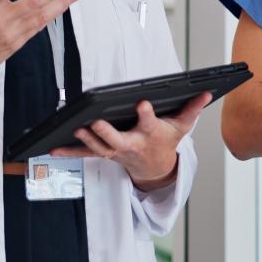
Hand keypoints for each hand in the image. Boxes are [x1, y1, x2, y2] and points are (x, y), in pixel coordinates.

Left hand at [51, 92, 211, 191]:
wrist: (156, 169)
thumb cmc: (166, 142)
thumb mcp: (182, 127)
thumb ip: (192, 108)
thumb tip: (206, 92)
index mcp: (151, 135)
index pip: (149, 123)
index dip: (146, 115)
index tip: (142, 103)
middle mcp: (132, 145)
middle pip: (118, 140)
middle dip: (107, 132)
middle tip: (96, 122)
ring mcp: (116, 152)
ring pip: (100, 147)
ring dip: (87, 140)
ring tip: (76, 129)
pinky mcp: (105, 154)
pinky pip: (86, 154)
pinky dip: (70, 151)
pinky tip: (54, 147)